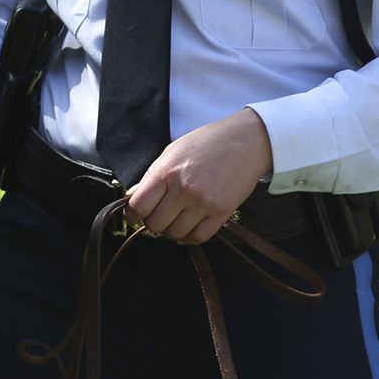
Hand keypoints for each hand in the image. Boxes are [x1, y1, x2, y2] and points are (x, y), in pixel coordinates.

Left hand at [125, 107, 273, 244]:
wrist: (246, 141)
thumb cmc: (208, 143)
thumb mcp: (172, 152)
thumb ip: (152, 177)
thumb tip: (132, 196)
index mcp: (167, 172)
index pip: (139, 205)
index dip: (132, 214)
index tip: (134, 214)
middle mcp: (184, 189)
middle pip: (155, 224)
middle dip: (152, 222)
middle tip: (158, 214)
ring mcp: (204, 203)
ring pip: (175, 233)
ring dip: (171, 229)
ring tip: (176, 217)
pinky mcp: (222, 212)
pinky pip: (198, 237)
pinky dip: (189, 236)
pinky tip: (189, 224)